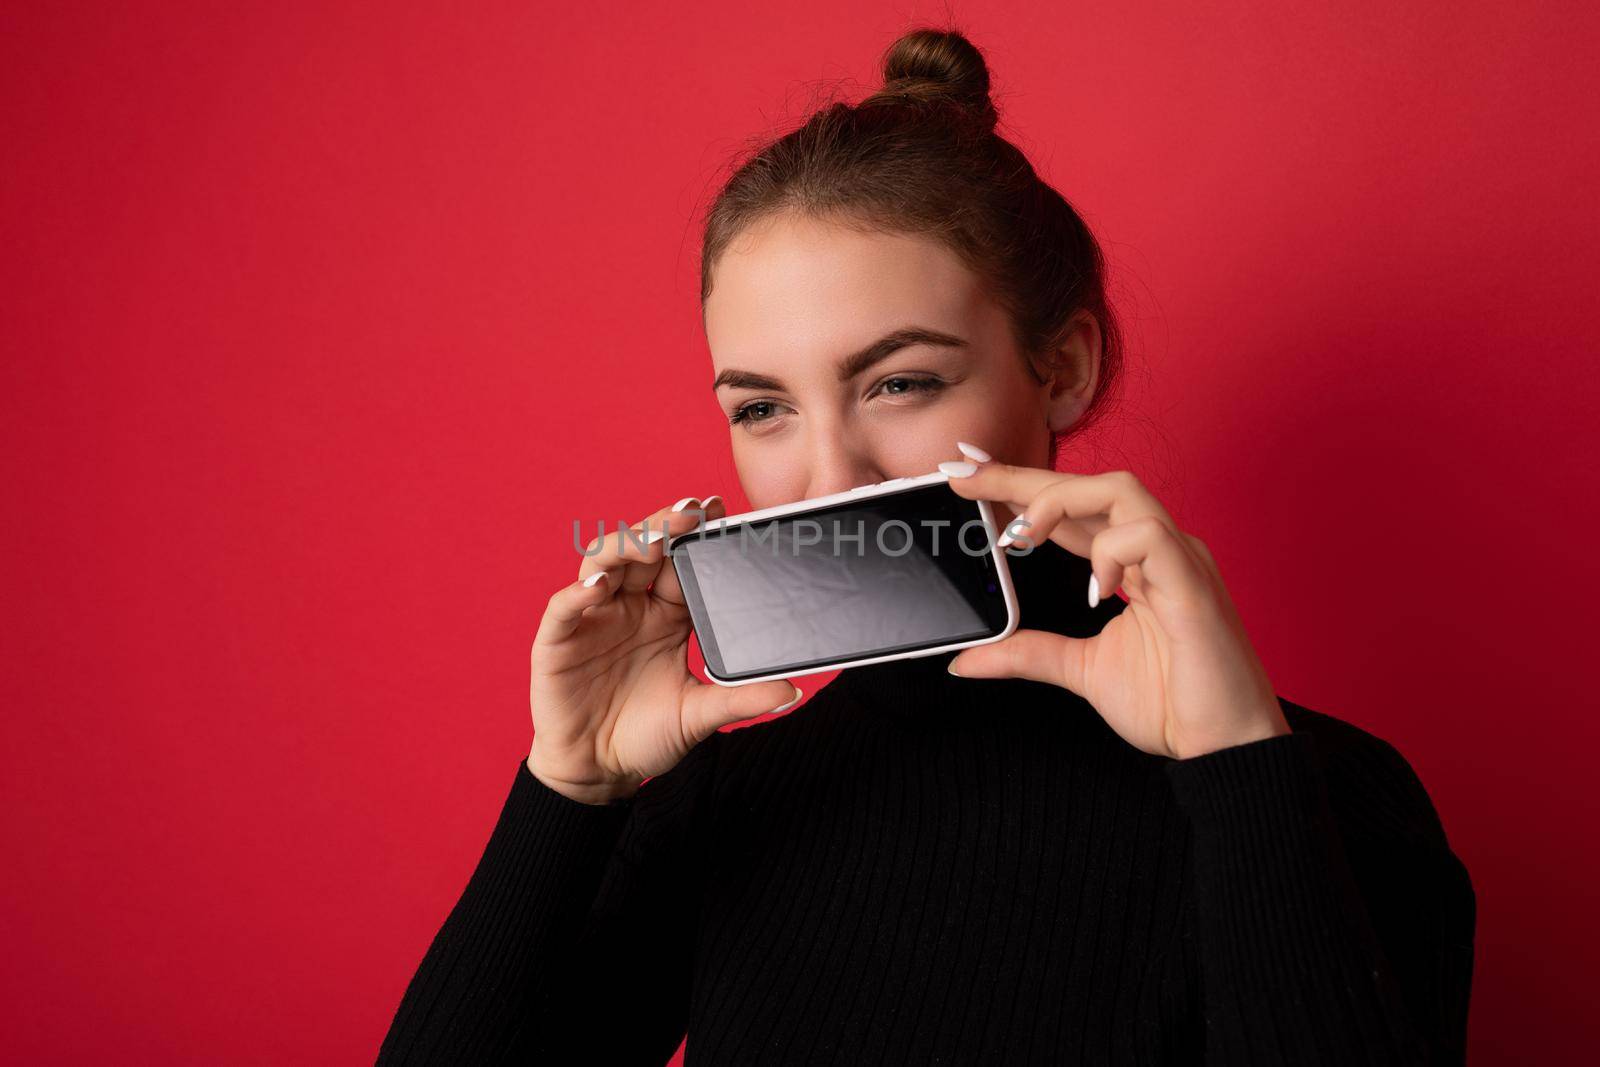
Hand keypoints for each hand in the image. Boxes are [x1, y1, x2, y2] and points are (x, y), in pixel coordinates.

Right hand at [527, 494, 803, 803]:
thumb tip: (792, 691)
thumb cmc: (647, 737)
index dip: (697, 538)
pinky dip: (579, 593)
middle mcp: (630, 607)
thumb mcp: (700, 716)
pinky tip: (598, 586)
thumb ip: (741, 699)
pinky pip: (565, 608)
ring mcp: (593, 619)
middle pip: (644, 550)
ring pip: (603, 564)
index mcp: (666, 615)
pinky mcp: (559, 641)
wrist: (599, 772)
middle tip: (693, 512)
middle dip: (666, 526)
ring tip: (653, 539)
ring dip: (627, 545)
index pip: (681, 564)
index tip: (722, 512)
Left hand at [939, 448, 1288, 759]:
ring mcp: (1181, 561)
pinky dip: (1111, 551)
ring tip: (1021, 535)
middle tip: (967, 475)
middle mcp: (1160, 551)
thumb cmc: (1173, 705)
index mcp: (1136, 565)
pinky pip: (1150, 536)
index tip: (969, 475)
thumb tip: (966, 661)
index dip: (1024, 488)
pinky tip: (1095, 587)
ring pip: (1121, 491)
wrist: (1226, 750)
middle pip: (1090, 486)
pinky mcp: (1193, 586)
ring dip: (1060, 501)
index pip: (1074, 510)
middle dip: (1025, 477)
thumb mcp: (1082, 671)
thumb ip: (1029, 654)